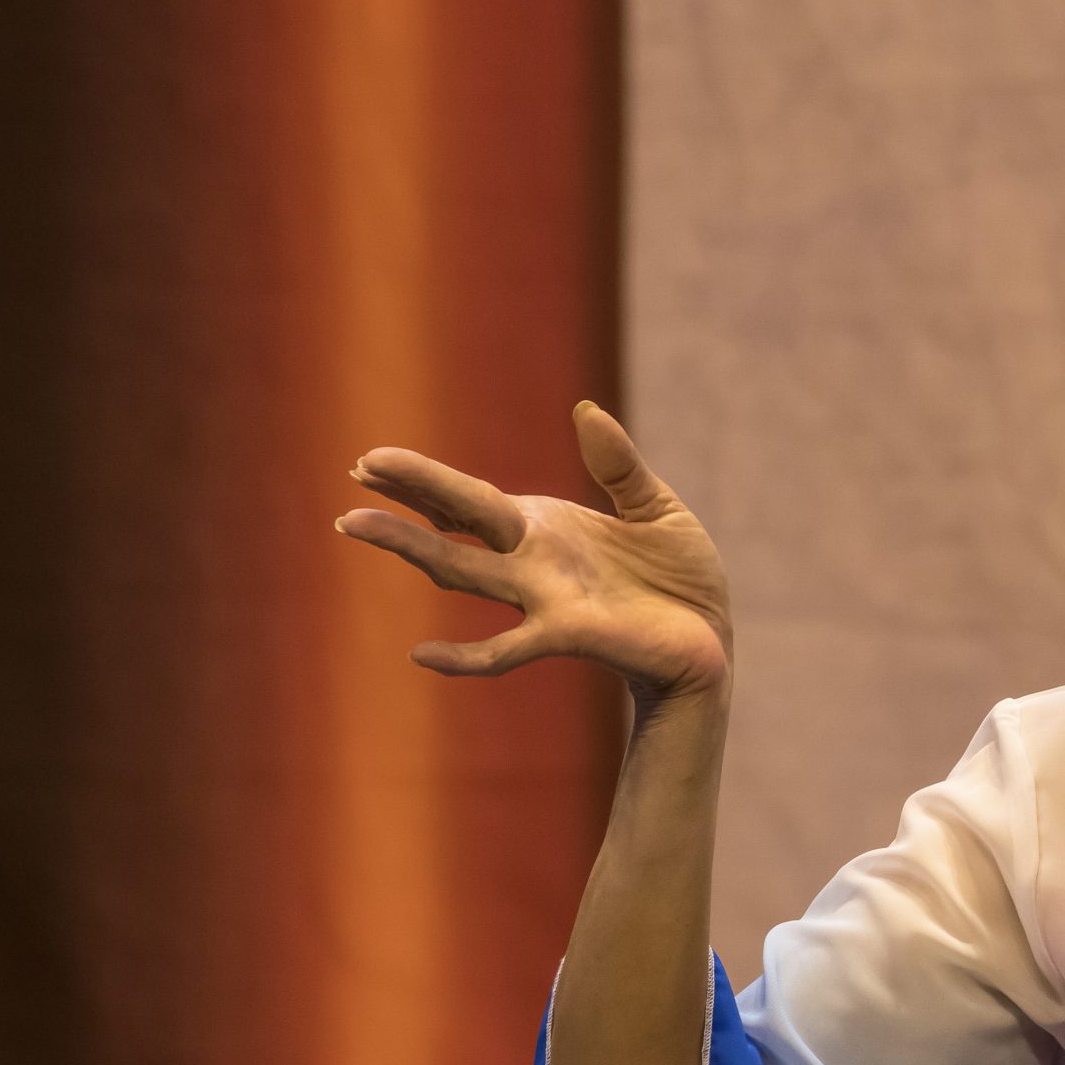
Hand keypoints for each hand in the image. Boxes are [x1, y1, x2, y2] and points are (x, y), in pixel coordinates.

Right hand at [334, 400, 732, 701]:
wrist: (710, 638)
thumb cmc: (680, 576)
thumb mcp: (655, 508)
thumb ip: (618, 464)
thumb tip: (584, 409)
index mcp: (544, 526)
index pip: (469, 500)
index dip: (423, 481)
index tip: (370, 462)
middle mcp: (531, 561)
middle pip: (454, 524)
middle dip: (406, 499)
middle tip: (354, 476)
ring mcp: (543, 597)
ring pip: (463, 572)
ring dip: (412, 548)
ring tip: (356, 524)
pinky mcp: (568, 632)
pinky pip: (506, 649)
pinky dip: (465, 655)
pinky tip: (422, 654)